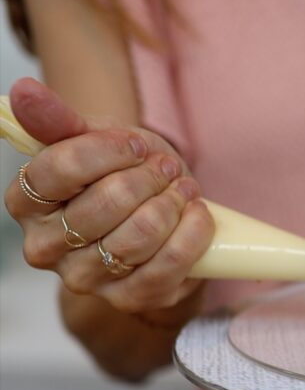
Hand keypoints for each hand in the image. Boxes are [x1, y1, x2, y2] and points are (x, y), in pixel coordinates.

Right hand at [3, 78, 213, 315]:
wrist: (156, 218)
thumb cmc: (120, 175)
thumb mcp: (94, 139)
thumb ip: (59, 120)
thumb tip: (23, 91)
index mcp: (26, 202)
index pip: (60, 168)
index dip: (110, 150)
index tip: (137, 144)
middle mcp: (45, 247)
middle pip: (107, 201)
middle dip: (149, 177)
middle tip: (165, 168)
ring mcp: (85, 279)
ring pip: (140, 234)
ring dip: (172, 203)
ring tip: (182, 189)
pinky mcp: (128, 298)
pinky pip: (169, 264)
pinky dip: (192, 233)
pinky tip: (197, 214)